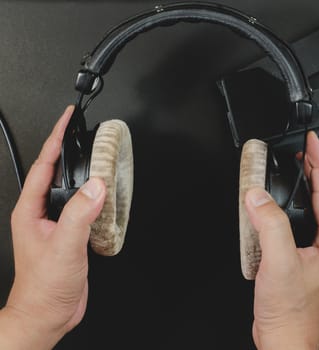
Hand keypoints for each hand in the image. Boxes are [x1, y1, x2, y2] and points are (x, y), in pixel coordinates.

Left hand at [0, 105, 105, 349]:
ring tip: (96, 156)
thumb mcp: (63, 246)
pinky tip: (103, 195)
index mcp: (30, 210)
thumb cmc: (44, 286)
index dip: (56, 138)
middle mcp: (40, 214)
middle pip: (55, 171)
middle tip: (82, 130)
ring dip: (83, 172)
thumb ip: (79, 214)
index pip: (44, 164)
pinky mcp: (68, 235)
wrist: (47, 313)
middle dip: (68, 148)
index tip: (68, 119)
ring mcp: (54, 224)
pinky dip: (94, 195)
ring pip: (70, 188)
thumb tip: (96, 186)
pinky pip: (81, 206)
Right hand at [244, 131, 318, 349]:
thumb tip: (258, 196)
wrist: (284, 337)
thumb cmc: (291, 310)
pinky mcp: (302, 258)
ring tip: (295, 169)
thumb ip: (270, 225)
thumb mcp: (279, 262)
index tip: (312, 141)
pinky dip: (292, 207)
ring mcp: (317, 252)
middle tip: (304, 149)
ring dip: (305, 187)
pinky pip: (300, 223)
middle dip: (315, 169)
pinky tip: (280, 206)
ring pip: (315, 209)